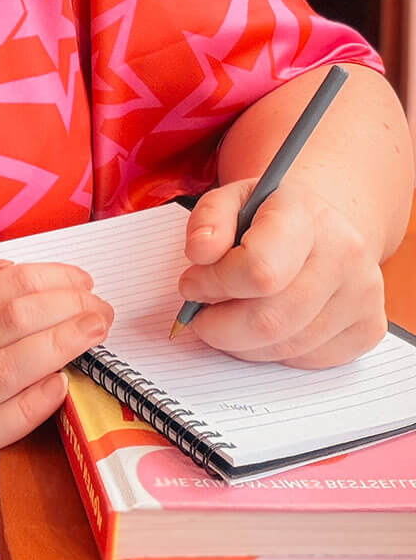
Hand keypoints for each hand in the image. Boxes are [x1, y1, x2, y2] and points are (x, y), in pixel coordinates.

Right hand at [0, 249, 112, 514]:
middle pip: (13, 320)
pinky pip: (1, 425)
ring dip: (60, 346)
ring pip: (10, 367)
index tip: (85, 283)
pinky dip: (33, 404)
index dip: (52, 278)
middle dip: (67, 308)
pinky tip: (61, 388)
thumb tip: (10, 268)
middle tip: (102, 309)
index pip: (5, 285)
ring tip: (95, 335)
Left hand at [178, 179, 388, 368]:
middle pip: (271, 319)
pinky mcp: (369, 327)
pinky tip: (263, 327)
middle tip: (199, 316)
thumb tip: (200, 252)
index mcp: (306, 214)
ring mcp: (363, 294)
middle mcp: (344, 253)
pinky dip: (274, 353)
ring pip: (288, 346)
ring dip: (242, 343)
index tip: (191, 284)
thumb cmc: (269, 216)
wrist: (322, 224)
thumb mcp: (231, 199)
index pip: (259, 270)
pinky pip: (309, 360)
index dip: (214, 285)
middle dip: (220, 326)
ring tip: (226, 320)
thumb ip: (208, 219)